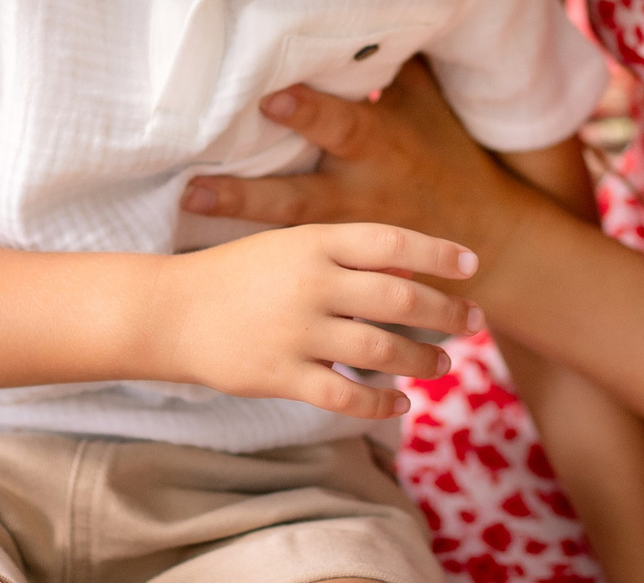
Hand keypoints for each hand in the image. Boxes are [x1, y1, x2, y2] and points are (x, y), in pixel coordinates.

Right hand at [154, 223, 483, 418]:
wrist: (170, 311)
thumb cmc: (237, 274)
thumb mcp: (289, 244)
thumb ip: (345, 254)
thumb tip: (412, 274)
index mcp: (313, 240)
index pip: (392, 242)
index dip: (438, 254)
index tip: (472, 265)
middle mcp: (311, 282)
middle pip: (399, 299)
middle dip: (446, 313)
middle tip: (474, 321)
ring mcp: (297, 331)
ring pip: (381, 350)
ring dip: (422, 360)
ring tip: (443, 364)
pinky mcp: (281, 375)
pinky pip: (346, 395)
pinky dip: (381, 403)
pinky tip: (400, 404)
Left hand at [178, 59, 536, 277]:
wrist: (482, 234)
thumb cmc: (447, 153)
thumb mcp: (425, 102)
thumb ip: (387, 61)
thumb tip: (352, 4)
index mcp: (380, 144)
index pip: (341, 125)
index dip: (307, 112)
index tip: (269, 98)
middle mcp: (358, 192)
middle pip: (299, 196)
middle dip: (249, 194)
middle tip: (195, 186)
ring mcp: (346, 232)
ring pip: (286, 232)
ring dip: (236, 222)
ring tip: (186, 208)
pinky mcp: (339, 260)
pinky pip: (293, 257)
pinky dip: (254, 258)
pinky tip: (206, 257)